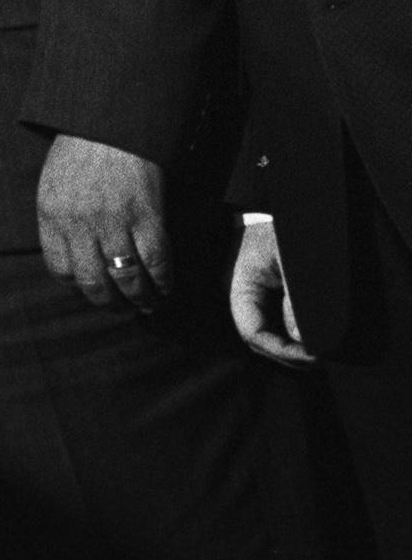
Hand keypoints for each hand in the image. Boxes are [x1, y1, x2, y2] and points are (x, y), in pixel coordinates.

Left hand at [38, 133, 170, 309]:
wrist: (114, 121)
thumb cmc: (83, 149)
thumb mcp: (55, 183)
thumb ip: (61, 218)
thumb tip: (75, 253)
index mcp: (51, 215)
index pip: (59, 268)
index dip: (77, 284)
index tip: (90, 287)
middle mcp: (79, 224)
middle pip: (93, 282)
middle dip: (108, 302)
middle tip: (120, 307)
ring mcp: (114, 222)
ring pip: (127, 279)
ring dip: (139, 300)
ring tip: (146, 305)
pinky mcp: (147, 217)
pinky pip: (156, 262)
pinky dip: (163, 282)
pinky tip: (165, 288)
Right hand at [228, 218, 314, 366]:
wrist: (279, 199)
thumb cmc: (283, 226)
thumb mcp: (293, 261)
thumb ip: (296, 302)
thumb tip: (302, 340)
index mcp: (238, 286)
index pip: (252, 332)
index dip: (282, 351)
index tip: (315, 358)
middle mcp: (239, 292)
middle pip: (258, 337)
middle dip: (287, 353)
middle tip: (320, 359)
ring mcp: (251, 291)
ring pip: (266, 329)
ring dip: (290, 345)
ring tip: (318, 351)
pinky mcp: (265, 288)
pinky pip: (273, 318)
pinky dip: (291, 331)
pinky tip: (310, 335)